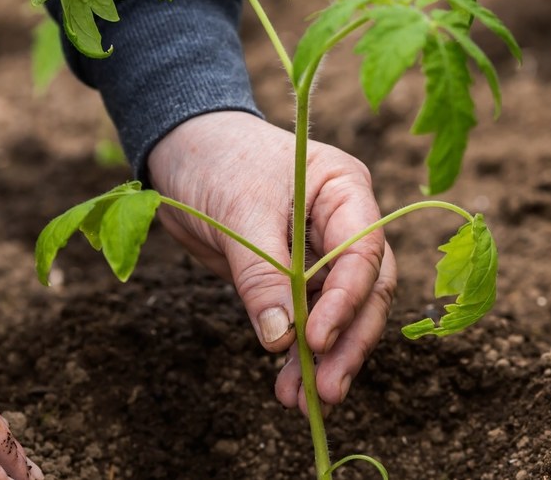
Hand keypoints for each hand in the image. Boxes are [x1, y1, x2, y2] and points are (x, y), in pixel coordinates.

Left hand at [147, 112, 396, 412]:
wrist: (183, 150)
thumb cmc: (217, 160)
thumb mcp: (239, 212)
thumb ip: (262, 275)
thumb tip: (282, 339)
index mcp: (347, 190)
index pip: (364, 252)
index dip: (346, 300)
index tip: (317, 340)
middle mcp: (348, 223)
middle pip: (368, 290)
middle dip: (348, 342)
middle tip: (326, 389)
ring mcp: (326, 252)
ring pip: (343, 313)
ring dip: (326, 358)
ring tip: (303, 401)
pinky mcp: (299, 277)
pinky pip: (309, 319)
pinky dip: (300, 353)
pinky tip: (289, 386)